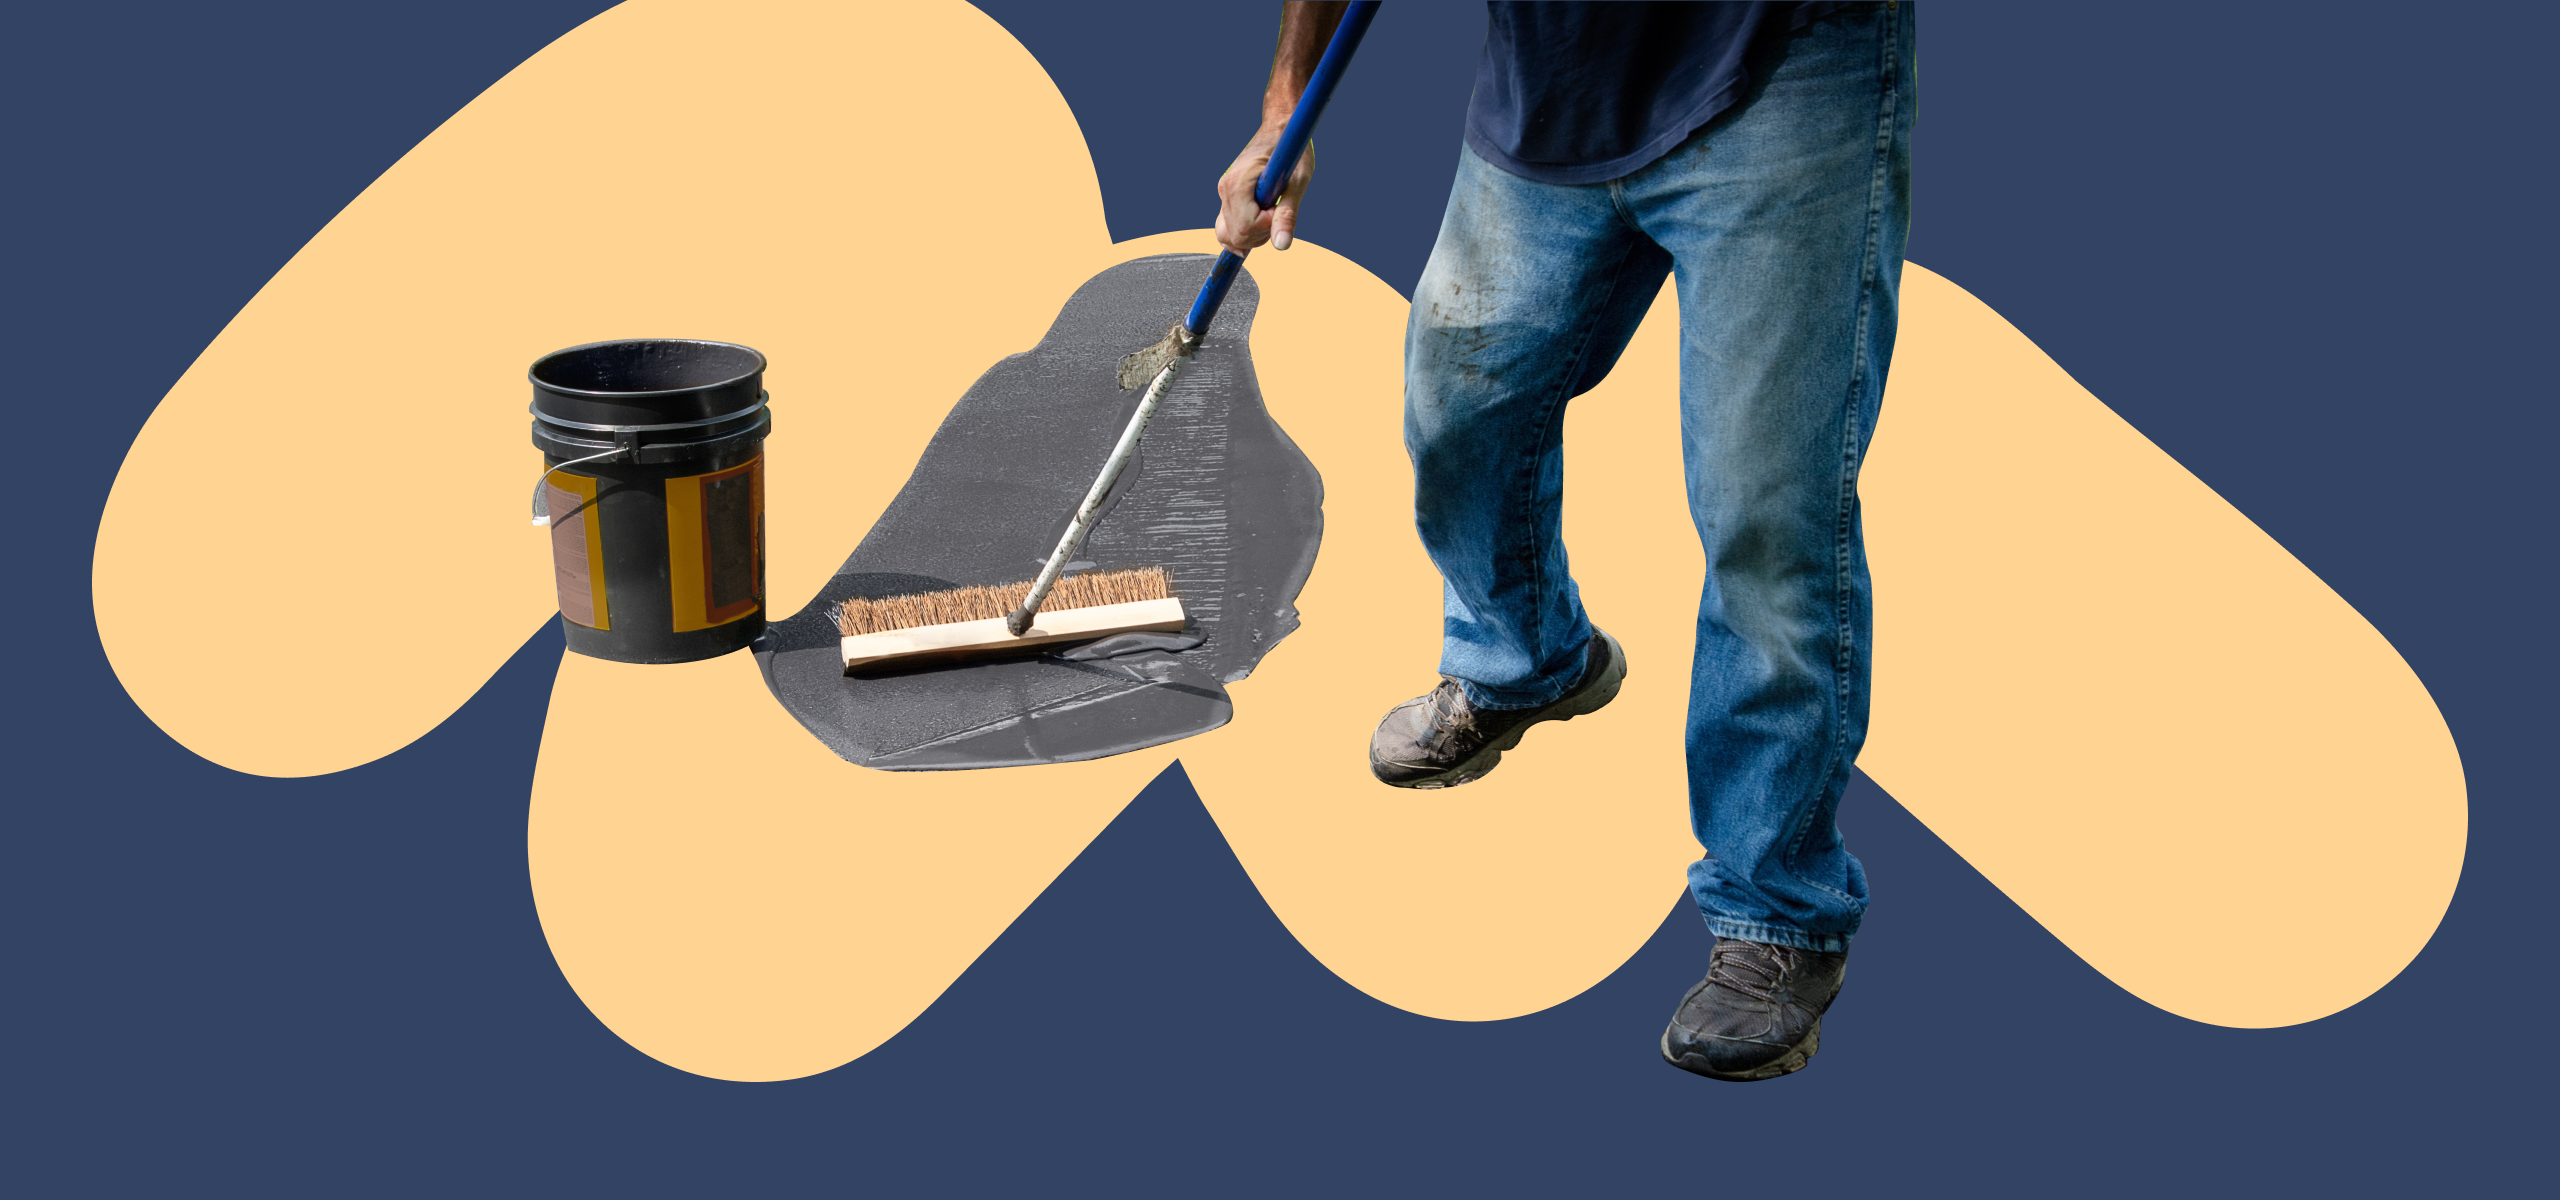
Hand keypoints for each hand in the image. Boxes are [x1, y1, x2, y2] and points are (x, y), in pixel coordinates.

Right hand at [1213, 123, 1312, 253]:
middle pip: (1235, 235)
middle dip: (1260, 234)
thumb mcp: (1297, 183)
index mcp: (1239, 182)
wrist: (1280, 129)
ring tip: (1270, 214)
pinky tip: (1260, 224)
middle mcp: (1226, 188)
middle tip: (1277, 212)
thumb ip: (1287, 215)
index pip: (1245, 227)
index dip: (1268, 226)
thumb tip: (1281, 245)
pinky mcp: (1227, 195)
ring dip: (1253, 235)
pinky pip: (1227, 226)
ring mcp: (1224, 192)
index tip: (1280, 207)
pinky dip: (1243, 232)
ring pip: (1228, 235)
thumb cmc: (1291, 150)